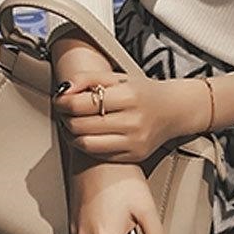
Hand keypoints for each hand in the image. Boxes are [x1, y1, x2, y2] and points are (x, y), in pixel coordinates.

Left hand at [53, 70, 203, 163]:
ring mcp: (134, 142)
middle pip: (81, 125)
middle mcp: (133, 121)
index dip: (63, 102)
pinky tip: (86, 134)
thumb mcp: (118, 77)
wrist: (174, 111)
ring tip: (71, 123)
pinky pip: (99, 155)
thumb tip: (63, 90)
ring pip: (86, 144)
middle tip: (63, 111)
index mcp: (130, 96)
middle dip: (65, 118)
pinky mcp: (134, 156)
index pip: (82, 104)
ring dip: (71, 134)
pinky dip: (86, 145)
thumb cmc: (144, 93)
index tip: (59, 99)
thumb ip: (88, 78)